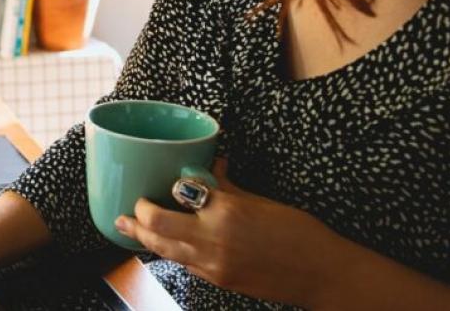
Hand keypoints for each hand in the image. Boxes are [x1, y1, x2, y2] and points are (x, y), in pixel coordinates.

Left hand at [113, 159, 343, 305]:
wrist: (321, 273)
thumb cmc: (299, 233)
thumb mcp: (262, 202)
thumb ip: (229, 187)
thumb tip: (212, 168)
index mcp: (226, 210)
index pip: (180, 191)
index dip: (168, 186)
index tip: (163, 182)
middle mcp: (213, 238)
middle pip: (157, 225)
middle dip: (138, 215)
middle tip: (130, 208)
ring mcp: (213, 264)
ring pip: (164, 250)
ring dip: (144, 237)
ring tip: (128, 227)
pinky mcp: (218, 281)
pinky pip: (184, 264)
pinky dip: (171, 253)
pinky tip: (163, 245)